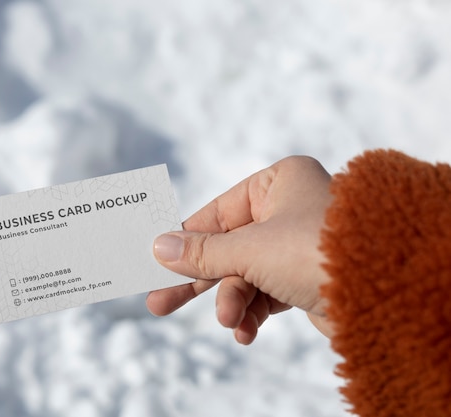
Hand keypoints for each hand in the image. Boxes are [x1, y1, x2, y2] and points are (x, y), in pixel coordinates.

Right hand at [146, 156, 333, 343]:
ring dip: (232, 301)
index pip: (216, 213)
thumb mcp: (250, 249)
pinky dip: (252, 313)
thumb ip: (203, 252)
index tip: (154, 260)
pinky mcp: (304, 279)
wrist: (387, 295)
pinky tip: (246, 332)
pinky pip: (266, 294)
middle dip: (196, 280)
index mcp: (276, 184)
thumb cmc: (316, 251)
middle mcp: (286, 210)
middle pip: (226, 247)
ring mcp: (295, 246)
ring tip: (229, 322)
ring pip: (244, 275)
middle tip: (158, 303)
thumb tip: (158, 247)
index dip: (184, 240)